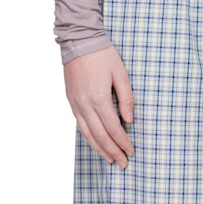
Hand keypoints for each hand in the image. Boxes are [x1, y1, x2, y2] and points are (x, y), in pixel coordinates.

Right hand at [64, 46, 134, 167]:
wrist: (78, 40)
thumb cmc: (102, 54)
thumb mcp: (120, 73)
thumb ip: (126, 97)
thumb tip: (129, 120)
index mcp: (99, 97)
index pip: (113, 127)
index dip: (123, 142)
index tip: (131, 151)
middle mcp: (85, 104)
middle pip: (101, 135)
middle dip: (113, 151)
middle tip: (123, 163)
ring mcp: (76, 104)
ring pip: (88, 134)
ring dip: (100, 149)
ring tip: (110, 159)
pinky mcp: (71, 101)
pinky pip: (80, 125)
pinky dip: (89, 138)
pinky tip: (96, 144)